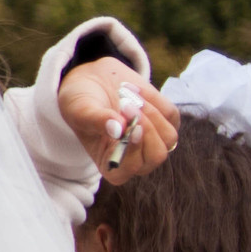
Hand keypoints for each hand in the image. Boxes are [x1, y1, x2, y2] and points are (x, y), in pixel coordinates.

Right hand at [57, 56, 177, 183]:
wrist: (91, 82)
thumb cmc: (79, 103)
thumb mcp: (80, 111)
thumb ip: (96, 120)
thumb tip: (118, 130)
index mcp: (111, 165)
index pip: (130, 169)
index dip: (134, 152)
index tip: (132, 128)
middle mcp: (135, 159)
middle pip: (156, 155)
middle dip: (146, 128)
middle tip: (125, 104)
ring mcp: (152, 142)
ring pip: (168, 137)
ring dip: (150, 112)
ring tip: (126, 93)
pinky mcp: (163, 123)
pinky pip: (171, 115)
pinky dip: (153, 99)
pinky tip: (133, 90)